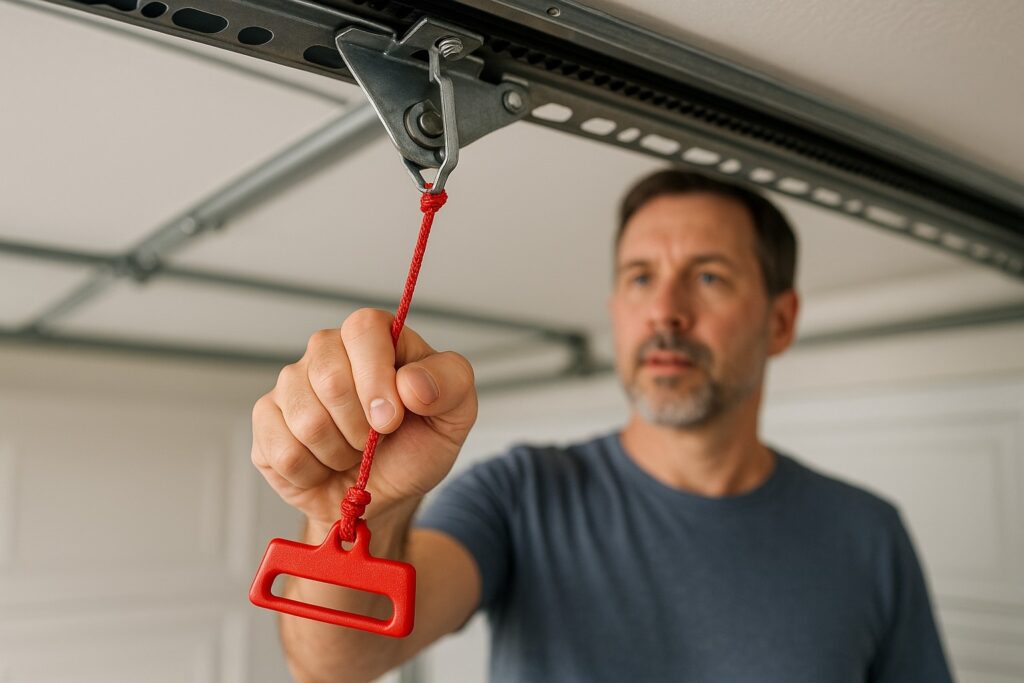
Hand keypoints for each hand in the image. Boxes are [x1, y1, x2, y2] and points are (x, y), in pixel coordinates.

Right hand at [251, 309, 477, 526]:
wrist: (383, 494)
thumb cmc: (416, 445)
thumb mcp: (455, 414)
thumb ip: (451, 384)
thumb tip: (412, 382)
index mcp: (373, 336)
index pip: (362, 329)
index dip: (376, 377)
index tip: (393, 419)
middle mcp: (327, 351)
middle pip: (329, 378)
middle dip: (361, 426)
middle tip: (375, 440)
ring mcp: (290, 384)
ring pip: (306, 420)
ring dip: (340, 453)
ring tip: (352, 452)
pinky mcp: (266, 422)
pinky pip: (283, 451)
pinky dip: (313, 472)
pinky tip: (325, 466)